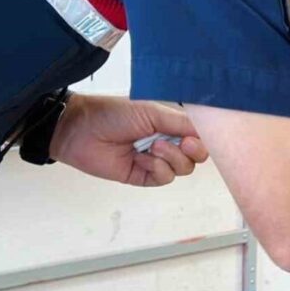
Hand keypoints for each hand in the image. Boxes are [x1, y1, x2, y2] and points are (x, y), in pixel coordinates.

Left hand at [50, 94, 208, 186]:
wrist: (79, 130)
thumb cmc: (114, 113)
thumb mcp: (153, 111)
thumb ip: (182, 122)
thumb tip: (210, 131)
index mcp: (172, 123)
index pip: (202, 135)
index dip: (206, 138)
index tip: (197, 135)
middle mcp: (169, 141)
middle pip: (198, 155)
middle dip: (193, 150)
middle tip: (181, 142)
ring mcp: (157, 160)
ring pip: (184, 169)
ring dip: (171, 158)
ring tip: (152, 147)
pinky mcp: (143, 176)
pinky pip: (165, 178)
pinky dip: (157, 168)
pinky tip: (141, 159)